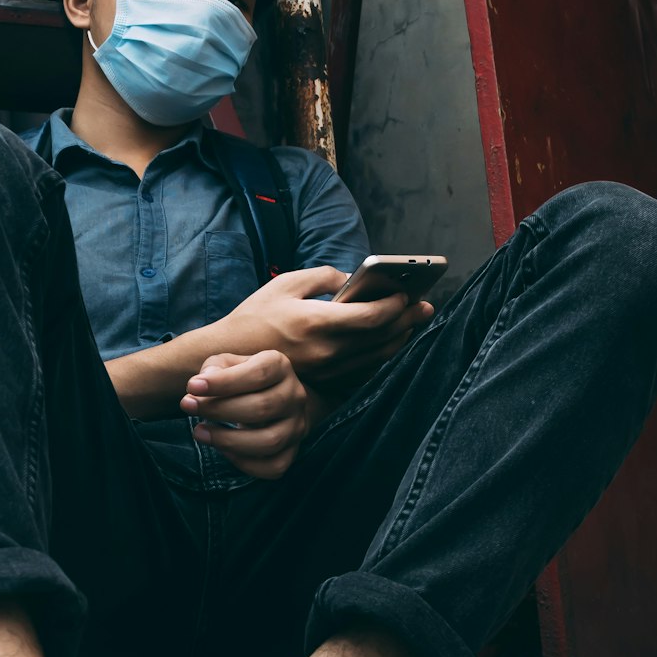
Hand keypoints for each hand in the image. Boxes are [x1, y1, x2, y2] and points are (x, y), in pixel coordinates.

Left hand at [180, 350, 309, 479]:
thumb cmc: (242, 378)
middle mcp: (295, 395)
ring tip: (200, 432)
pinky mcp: (293, 452)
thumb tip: (201, 384)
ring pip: (269, 441)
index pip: (258, 374)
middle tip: (188, 407)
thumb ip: (214, 368)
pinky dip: (245, 463)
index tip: (192, 387)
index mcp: (280, 366)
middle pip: (262, 408)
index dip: (224, 382)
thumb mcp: (228, 364)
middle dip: (219, 410)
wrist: (275, 397)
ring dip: (229, 440)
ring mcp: (297, 426)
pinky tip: (223, 451)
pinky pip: (273, 467)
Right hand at [223, 266, 433, 385]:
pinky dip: (381, 355)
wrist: (232, 357)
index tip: (406, 292)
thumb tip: (355, 279)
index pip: (371, 315)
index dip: (394, 304)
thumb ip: (325, 276)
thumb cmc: (256, 315)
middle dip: (406, 319)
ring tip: (412, 322)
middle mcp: (326, 350)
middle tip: (424, 306)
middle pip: (381, 336)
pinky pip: (364, 369)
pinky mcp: (325, 380)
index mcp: (316, 322)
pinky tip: (390, 343)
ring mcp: (327, 369)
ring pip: (377, 356)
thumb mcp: (287, 283)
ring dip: (399, 338)